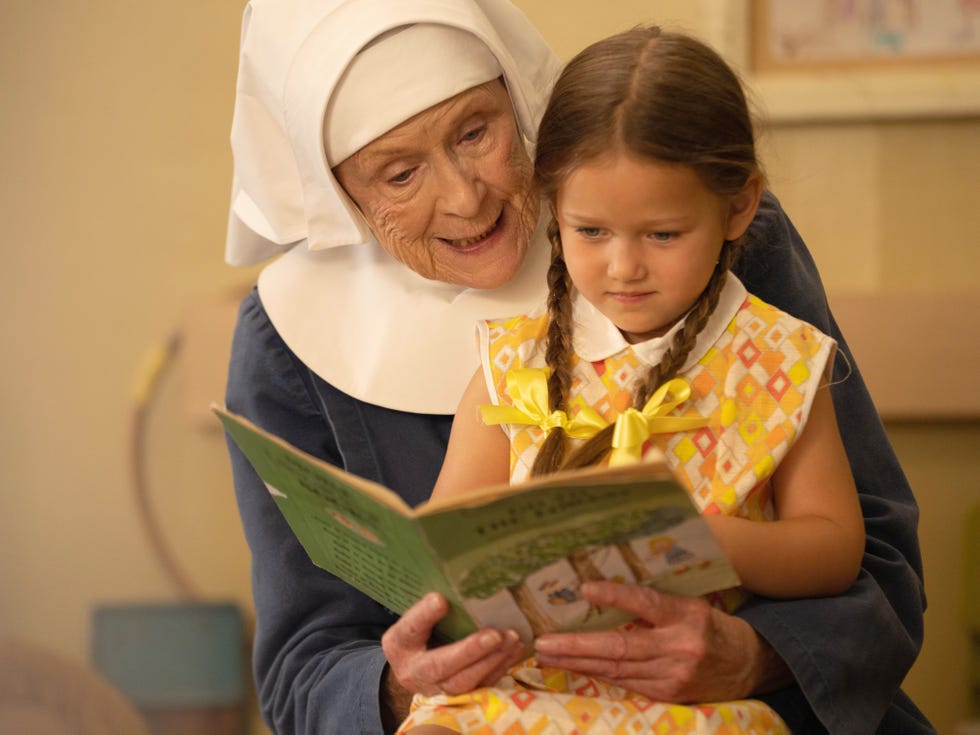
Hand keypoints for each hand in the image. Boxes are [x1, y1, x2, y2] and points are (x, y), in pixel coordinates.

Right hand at [382, 593, 525, 697]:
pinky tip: (514, 649)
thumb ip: (427, 609)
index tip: (440, 600)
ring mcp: (436, 690)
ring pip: (464, 682)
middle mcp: (414, 674)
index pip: (409, 630)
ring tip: (511, 639)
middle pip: (441, 666)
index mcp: (399, 646)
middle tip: (495, 635)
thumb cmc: (417, 635)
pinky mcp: (458, 697)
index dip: (424, 616)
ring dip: (491, 660)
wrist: (416, 667)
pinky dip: (500, 667)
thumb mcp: (413, 619)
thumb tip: (445, 596)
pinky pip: (481, 686)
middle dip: (471, 650)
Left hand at [533, 581, 790, 702]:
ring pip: (617, 670)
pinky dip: (598, 674)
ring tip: (548, 654)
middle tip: (544, 641)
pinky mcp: (669, 694)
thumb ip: (656, 599)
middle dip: (577, 645)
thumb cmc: (712, 624)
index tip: (586, 589)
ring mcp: (674, 675)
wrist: (750, 663)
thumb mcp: (691, 602)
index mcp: (687, 615)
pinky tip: (575, 667)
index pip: (647, 603)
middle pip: (621, 647)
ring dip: (578, 662)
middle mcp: (680, 647)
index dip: (616, 597)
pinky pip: (626, 683)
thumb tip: (607, 584)